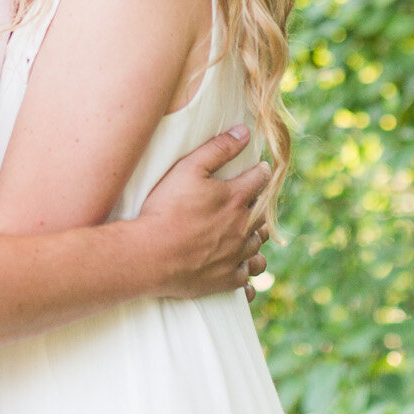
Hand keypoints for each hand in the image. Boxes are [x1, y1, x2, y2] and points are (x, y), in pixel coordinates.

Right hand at [138, 125, 270, 300]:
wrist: (150, 255)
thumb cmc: (166, 209)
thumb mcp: (188, 169)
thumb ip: (218, 149)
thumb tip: (244, 132)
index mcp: (237, 199)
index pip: (261, 180)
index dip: (261, 172)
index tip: (260, 170)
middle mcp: (243, 228)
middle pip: (263, 215)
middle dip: (260, 206)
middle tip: (252, 201)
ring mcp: (237, 256)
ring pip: (258, 246)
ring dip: (256, 238)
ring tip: (247, 233)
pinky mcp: (227, 280)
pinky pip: (249, 279)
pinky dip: (248, 272)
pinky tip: (243, 270)